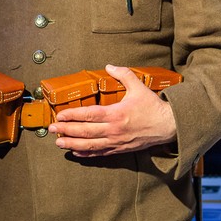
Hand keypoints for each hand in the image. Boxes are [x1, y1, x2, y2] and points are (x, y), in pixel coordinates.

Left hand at [48, 64, 177, 156]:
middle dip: (66, 130)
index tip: (60, 114)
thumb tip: (109, 66)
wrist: (168, 126)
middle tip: (52, 128)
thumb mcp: (139, 87)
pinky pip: (99, 153)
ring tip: (58, 142)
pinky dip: (86, 154)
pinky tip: (75, 151)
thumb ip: (123, 74)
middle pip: (85, 132)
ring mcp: (116, 142)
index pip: (89, 115)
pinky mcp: (120, 149)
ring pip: (89, 145)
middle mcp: (114, 130)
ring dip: (72, 144)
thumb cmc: (153, 106)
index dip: (72, 115)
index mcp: (117, 113)